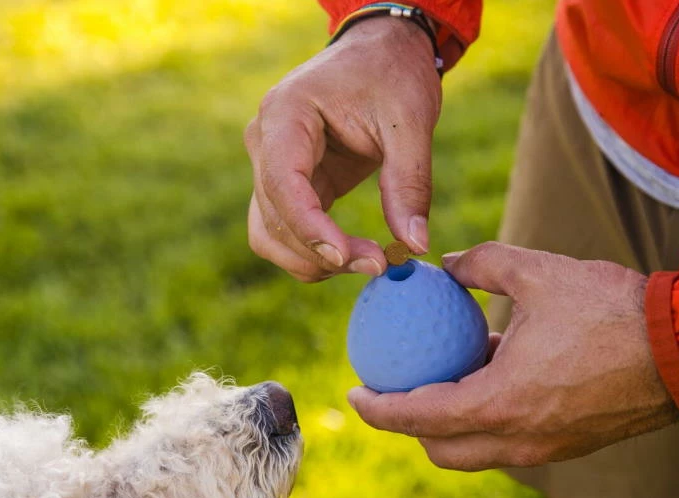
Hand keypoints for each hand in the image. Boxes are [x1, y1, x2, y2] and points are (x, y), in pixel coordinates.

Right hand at [244, 17, 441, 281]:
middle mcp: (264, 141)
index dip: (310, 229)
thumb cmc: (393, 74)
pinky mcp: (285, 186)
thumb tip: (414, 245)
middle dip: (321, 252)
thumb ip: (410, 183)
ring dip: (312, 261)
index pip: (282, 184)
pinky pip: (285, 233)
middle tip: (380, 262)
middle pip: (273, 219)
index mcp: (286, 114)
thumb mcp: (411, 122)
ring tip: (367, 261)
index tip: (349, 257)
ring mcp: (268, 166)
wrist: (380, 53)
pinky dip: (313, 254)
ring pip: (268, 236)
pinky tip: (353, 254)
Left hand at [347, 243, 678, 470]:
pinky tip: (488, 376)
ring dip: (447, 426)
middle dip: (407, 429)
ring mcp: (545, 449)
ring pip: (474, 452)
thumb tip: (445, 264)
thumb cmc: (613, 308)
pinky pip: (508, 441)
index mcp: (499, 402)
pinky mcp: (567, 445)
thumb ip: (482, 264)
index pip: (416, 418)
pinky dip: (485, 420)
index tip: (353, 394)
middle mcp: (518, 438)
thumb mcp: (538, 271)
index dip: (376, 411)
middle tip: (391, 391)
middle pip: (439, 450)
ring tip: (438, 380)